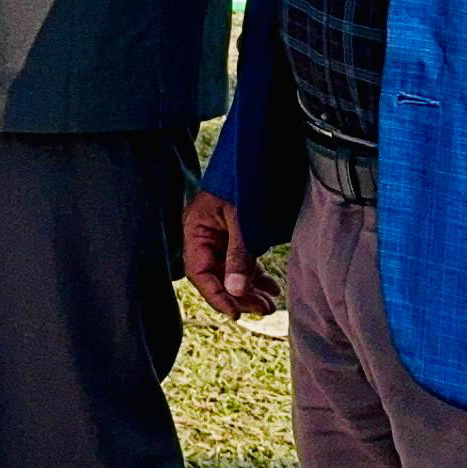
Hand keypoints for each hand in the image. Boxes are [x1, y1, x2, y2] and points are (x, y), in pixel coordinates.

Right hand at [180, 190, 281, 319]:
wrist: (258, 155)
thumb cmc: (244, 181)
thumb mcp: (242, 220)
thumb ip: (239, 256)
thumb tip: (236, 292)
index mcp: (195, 229)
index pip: (199, 272)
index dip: (216, 295)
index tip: (236, 313)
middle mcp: (204, 235)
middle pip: (216, 276)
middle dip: (239, 295)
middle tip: (263, 309)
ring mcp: (219, 235)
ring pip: (231, 271)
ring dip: (250, 289)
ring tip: (270, 304)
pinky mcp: (235, 234)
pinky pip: (242, 261)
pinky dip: (256, 275)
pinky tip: (271, 287)